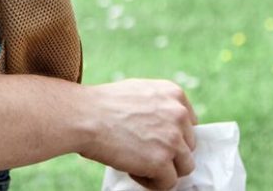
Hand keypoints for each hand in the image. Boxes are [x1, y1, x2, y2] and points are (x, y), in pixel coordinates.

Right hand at [81, 79, 196, 189]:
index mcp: (173, 94)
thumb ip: (158, 105)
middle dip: (169, 152)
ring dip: (164, 169)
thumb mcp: (137, 91)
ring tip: (139, 164)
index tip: (156, 140)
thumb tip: (166, 126)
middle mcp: (178, 114)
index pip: (189, 123)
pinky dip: (152, 182)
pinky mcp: (161, 161)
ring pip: (184, 166)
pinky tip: (133, 171)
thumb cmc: (101, 104)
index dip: (173, 135)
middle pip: (188, 146)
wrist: (83, 116)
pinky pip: (168, 182)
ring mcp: (172, 139)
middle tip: (143, 152)